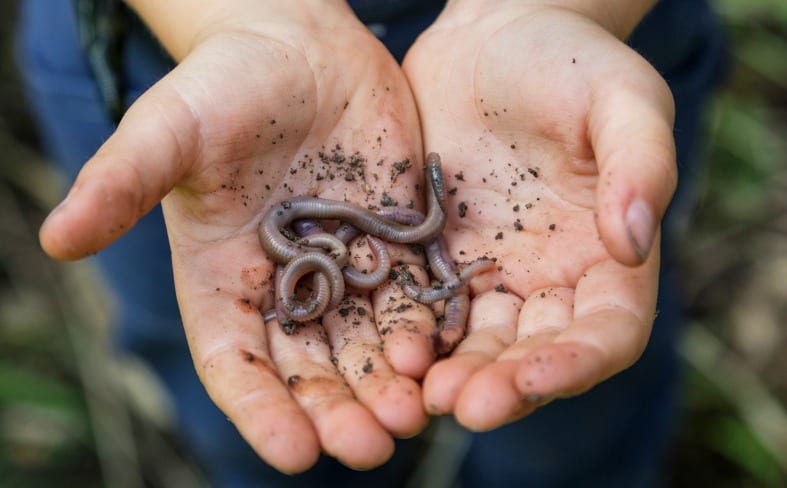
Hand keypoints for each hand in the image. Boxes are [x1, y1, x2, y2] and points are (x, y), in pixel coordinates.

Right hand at [39, 2, 433, 471]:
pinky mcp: (393, 242)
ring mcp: (343, 268)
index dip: (259, 409)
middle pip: (311, 369)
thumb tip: (55, 238)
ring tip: (412, 414)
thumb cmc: (222, 85)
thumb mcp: (169, 128)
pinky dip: (428, 328)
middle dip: (338, 411)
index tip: (291, 452)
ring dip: (389, 384)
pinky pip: (413, 296)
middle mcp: (285, 287)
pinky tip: (447, 354)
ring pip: (367, 344)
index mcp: (223, 280)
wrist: (298, 48)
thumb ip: (122, 182)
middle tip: (369, 447)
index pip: (236, 361)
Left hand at [403, 2, 675, 428]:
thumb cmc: (568, 62)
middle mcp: (548, 278)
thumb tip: (631, 243)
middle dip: (503, 384)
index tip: (534, 377)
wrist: (491, 40)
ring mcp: (488, 273)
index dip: (575, 362)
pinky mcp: (435, 257)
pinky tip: (388, 349)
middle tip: (462, 405)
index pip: (606, 332)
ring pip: (475, 343)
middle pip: (533, 352)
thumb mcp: (620, 97)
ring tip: (420, 392)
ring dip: (453, 374)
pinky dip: (412, 335)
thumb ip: (640, 164)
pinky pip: (424, 307)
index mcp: (606, 256)